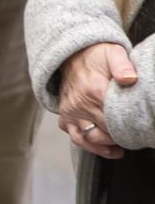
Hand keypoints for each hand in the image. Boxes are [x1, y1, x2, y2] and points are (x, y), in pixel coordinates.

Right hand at [59, 40, 136, 158]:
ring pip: (87, 139)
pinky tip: (101, 147)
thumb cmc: (96, 56)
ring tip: (118, 150)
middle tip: (133, 139)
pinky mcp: (65, 116)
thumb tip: (130, 79)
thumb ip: (123, 66)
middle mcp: (80, 104)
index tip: (137, 131)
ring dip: (103, 147)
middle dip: (118, 139)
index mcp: (95, 91)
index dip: (126, 128)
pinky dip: (87, 145)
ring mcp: (71, 111)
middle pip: (102, 132)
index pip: (113, 119)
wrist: (72, 55)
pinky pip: (74, 136)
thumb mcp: (112, 54)